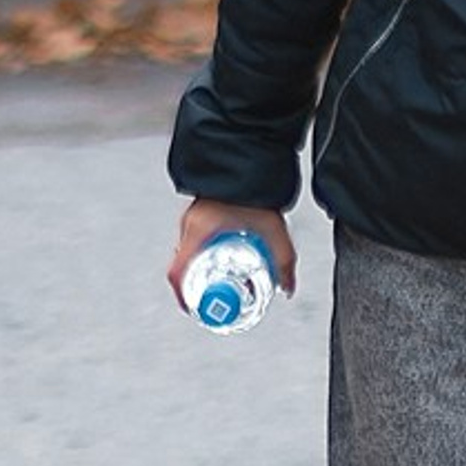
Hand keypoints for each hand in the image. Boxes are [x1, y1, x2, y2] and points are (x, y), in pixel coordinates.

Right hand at [170, 198, 296, 305]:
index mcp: (198, 232)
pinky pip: (194, 241)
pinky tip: (224, 256)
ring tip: (223, 278)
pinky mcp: (199, 213)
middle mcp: (189, 226)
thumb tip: (286, 287)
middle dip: (199, 286)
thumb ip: (283, 261)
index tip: (194, 309)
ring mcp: (192, 218)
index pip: (178, 272)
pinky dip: (204, 254)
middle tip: (217, 297)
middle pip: (184, 266)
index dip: (184, 296)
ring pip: (189, 253)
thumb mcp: (273, 230)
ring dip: (202, 270)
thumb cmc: (254, 187)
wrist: (248, 157)